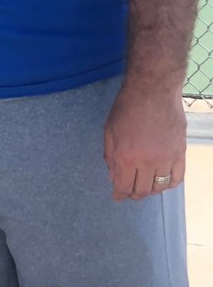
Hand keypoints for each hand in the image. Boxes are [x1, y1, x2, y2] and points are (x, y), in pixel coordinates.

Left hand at [103, 82, 186, 200]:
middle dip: (133, 194)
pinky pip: (177, 178)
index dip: (120, 195)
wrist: (152, 92)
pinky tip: (162, 182)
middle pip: (142, 190)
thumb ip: (110, 156)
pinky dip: (169, 184)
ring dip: (151, 190)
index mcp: (126, 157)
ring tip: (144, 187)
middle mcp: (147, 162)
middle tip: (129, 192)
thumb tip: (113, 178)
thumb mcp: (109, 131)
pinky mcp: (180, 153)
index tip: (117, 197)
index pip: (124, 186)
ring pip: (160, 187)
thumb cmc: (126, 108)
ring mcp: (166, 159)